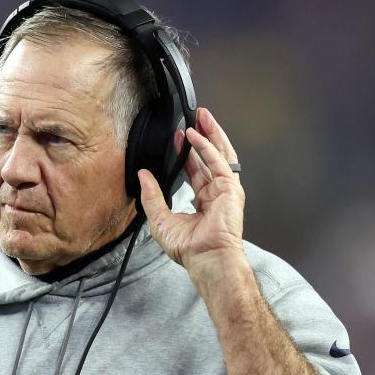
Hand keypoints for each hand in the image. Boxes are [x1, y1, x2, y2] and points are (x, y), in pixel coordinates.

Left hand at [138, 107, 244, 274]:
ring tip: (201, 115)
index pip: (196, 170)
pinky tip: (196, 135)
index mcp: (203, 201)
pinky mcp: (231, 188)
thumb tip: (143, 176)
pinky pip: (219, 161)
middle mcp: (216, 193)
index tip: (177, 137)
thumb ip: (151, 196)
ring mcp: (225, 190)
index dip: (187, 152)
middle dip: (203, 135)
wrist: (206, 259)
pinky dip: (207, 146)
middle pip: (210, 156)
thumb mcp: (160, 219)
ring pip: (219, 153)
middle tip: (194, 117)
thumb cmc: (188, 249)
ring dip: (210, 133)